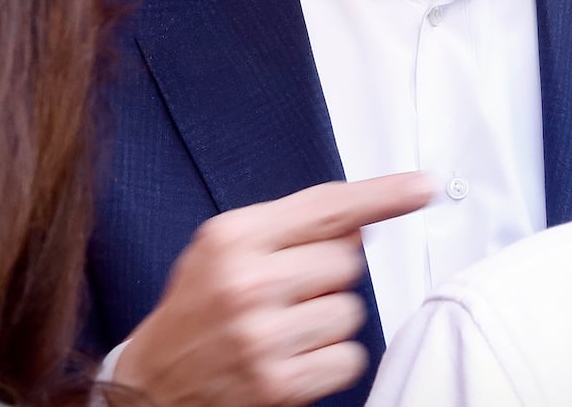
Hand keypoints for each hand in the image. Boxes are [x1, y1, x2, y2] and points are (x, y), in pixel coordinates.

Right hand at [112, 172, 434, 406]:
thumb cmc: (196, 311)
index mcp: (233, 237)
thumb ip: (286, 228)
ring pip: (351, 311)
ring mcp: (263, 337)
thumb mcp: (223, 249)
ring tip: (285, 329)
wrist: (149, 385)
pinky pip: (348, 358)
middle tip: (288, 292)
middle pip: (348, 261)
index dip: (383, 195)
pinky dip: (330, 361)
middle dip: (329, 275)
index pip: (328, 207)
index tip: (422, 187)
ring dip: (329, 321)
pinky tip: (293, 359)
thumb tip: (359, 223)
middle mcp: (247, 283)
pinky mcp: (278, 385)